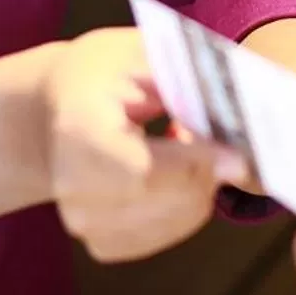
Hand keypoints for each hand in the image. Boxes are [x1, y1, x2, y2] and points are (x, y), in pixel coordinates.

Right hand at [38, 27, 245, 261]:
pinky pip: (169, 231)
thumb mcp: (139, 52)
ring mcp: (83, 222)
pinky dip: (188, 202)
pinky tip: (176, 171)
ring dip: (202, 183)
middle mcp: (72, 186)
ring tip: (186, 142)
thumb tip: (241, 114)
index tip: (239, 152)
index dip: (196, 165)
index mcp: (77, 129)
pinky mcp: (102, 242)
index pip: (143, 170)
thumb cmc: (101, 72)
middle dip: (208, 169)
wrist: (54, 109)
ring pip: (178, 217)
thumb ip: (186, 80)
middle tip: (215, 134)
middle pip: (166, 198)